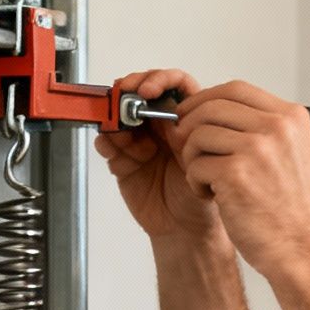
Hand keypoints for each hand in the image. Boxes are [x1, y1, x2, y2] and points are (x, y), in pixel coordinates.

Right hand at [94, 68, 221, 240]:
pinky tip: (112, 147)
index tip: (148, 90)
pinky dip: (106, 142)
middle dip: (128, 93)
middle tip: (124, 100)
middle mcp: (161, 127)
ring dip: (116, 120)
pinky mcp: (122, 161)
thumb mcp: (203, 159)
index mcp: (185, 119)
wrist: (186, 229)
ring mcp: (140, 142)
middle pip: (139, 95)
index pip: (173, 85)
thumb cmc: (202, 196)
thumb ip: (187, 136)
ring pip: (120, 117)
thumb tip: (169, 114)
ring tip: (121, 134)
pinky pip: (107, 144)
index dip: (159, 80)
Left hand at [170, 79, 309, 280]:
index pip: (236, 89)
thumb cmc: (290, 208)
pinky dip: (195, 182)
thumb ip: (259, 127)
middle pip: (212, 107)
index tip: (191, 114)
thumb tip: (211, 111)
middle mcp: (277, 128)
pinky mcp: (236, 174)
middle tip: (186, 147)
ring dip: (193, 159)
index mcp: (291, 118)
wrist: (301, 248)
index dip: (205, 100)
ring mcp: (257, 149)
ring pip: (197, 135)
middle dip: (189, 126)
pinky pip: (194, 165)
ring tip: (208, 180)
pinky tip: (211, 196)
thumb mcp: (288, 153)